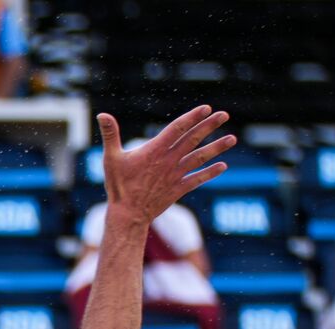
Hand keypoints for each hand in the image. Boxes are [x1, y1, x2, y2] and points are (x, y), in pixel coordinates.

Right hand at [99, 105, 236, 224]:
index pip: (177, 129)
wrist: (128, 215)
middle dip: (209, 126)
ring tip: (232, 138)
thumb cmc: (118, 186)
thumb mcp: (111, 158)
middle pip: (193, 139)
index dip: (192, 117)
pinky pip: (197, 179)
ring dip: (217, 148)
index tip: (206, 108)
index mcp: (154, 150)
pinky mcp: (178, 188)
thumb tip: (102, 114)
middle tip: (224, 115)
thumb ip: (110, 135)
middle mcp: (169, 161)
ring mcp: (175, 175)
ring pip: (199, 158)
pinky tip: (223, 166)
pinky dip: (210, 172)